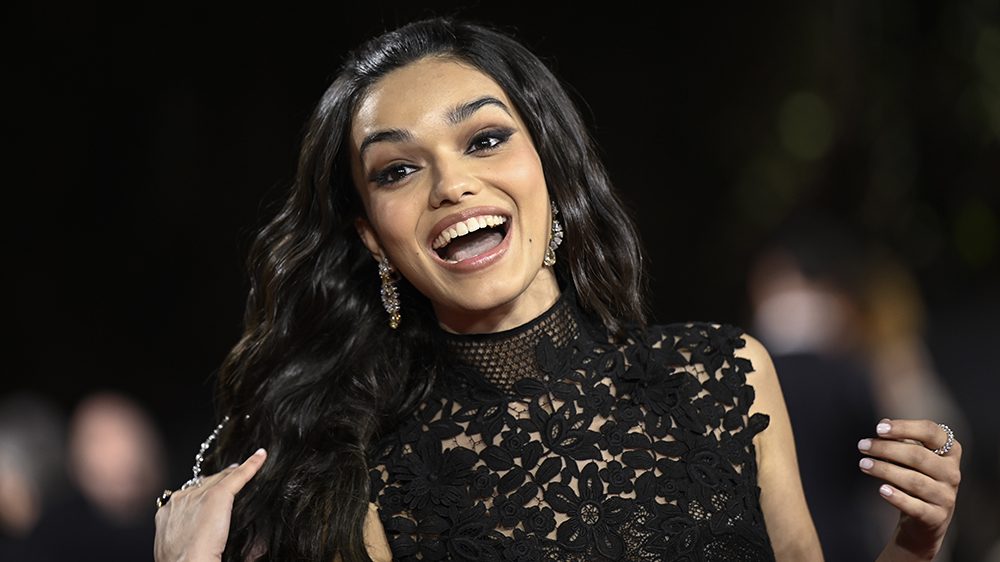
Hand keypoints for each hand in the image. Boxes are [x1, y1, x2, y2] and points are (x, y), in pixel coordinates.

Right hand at [154, 449, 267, 561]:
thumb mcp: (174, 547)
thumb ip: (185, 537)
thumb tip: (205, 541)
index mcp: (167, 512)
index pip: (188, 495)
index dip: (200, 493)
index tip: (207, 493)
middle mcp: (180, 499)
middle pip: (203, 484)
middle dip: (215, 481)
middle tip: (230, 475)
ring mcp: (198, 495)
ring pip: (219, 479)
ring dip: (231, 474)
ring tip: (242, 469)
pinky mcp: (218, 495)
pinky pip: (238, 476)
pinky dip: (251, 465)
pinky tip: (261, 456)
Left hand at [858, 419, 961, 560]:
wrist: (926, 518)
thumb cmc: (917, 476)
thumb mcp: (912, 456)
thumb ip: (901, 439)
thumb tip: (884, 423)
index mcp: (950, 451)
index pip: (931, 432)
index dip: (904, 428)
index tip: (878, 429)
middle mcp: (952, 473)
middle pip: (918, 456)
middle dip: (886, 448)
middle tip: (862, 446)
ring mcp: (947, 496)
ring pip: (914, 480)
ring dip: (885, 470)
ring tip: (864, 464)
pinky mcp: (937, 517)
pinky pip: (916, 506)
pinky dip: (898, 497)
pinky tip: (881, 490)